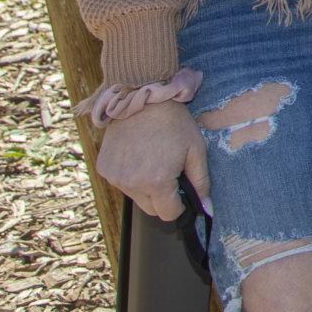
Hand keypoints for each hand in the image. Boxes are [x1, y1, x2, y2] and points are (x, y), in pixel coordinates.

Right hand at [96, 100, 208, 222]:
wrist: (143, 97)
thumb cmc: (174, 122)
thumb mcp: (196, 149)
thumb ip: (201, 182)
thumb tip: (207, 208)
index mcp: (157, 182)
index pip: (168, 214)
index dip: (179, 205)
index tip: (182, 191)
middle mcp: (132, 183)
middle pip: (151, 209)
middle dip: (162, 197)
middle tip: (169, 172)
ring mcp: (115, 177)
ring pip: (135, 196)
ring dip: (146, 186)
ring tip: (153, 159)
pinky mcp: (104, 168)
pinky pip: (121, 183)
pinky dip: (130, 175)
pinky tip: (138, 155)